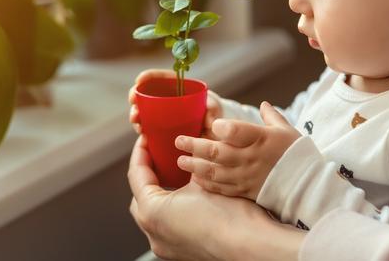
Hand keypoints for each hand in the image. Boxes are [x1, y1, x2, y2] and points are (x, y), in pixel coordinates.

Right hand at [127, 68, 221, 137]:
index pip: (161, 77)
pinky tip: (141, 132)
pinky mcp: (161, 128)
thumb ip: (213, 110)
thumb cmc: (215, 114)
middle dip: (136, 97)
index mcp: (179, 88)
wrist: (215, 132)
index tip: (139, 80)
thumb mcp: (215, 109)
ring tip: (136, 121)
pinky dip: (142, 128)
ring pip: (144, 110)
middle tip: (133, 103)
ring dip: (136, 114)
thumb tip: (209, 119)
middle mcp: (168, 99)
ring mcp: (163, 113)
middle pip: (147, 93)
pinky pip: (148, 125)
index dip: (148, 76)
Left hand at [128, 134, 304, 260]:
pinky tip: (185, 196)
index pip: (136, 174)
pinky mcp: (179, 252)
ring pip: (153, 212)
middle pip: (141, 195)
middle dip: (147, 173)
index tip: (146, 139)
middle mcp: (153, 233)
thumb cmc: (231, 216)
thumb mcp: (203, 177)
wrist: (252, 245)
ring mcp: (165, 246)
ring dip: (159, 192)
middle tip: (157, 154)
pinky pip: (167, 224)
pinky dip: (171, 208)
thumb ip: (186, 165)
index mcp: (152, 212)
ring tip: (172, 173)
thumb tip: (186, 151)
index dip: (141, 152)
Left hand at [175, 101, 300, 200]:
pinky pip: (222, 188)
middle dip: (194, 146)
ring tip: (180, 160)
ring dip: (195, 166)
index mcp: (261, 138)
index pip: (236, 131)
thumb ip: (271, 117)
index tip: (212, 124)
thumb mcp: (286, 131)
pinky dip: (207, 183)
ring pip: (215, 172)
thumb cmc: (297, 155)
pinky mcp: (246, 191)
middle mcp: (251, 158)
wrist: (309, 187)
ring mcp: (247, 176)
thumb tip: (263, 104)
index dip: (222, 128)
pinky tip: (195, 178)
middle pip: (217, 152)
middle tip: (179, 141)